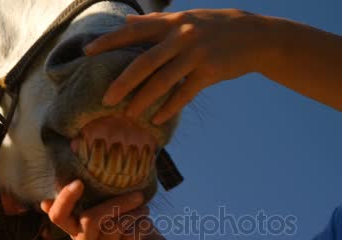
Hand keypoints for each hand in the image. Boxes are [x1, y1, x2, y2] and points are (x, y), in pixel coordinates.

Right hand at [41, 180, 177, 239]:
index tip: (79, 182)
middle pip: (89, 220)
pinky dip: (142, 225)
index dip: (64, 200)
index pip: (58, 217)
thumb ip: (98, 197)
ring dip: (135, 214)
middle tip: (139, 196)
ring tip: (144, 210)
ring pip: (114, 228)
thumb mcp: (115, 210)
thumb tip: (72, 176)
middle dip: (117, 203)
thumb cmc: (132, 225)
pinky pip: (130, 237)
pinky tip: (146, 225)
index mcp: (78, 230)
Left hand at [84, 9, 269, 124]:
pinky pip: (185, 93)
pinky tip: (157, 119)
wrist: (254, 36)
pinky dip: (170, 107)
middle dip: (123, 82)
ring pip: (163, 81)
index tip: (87, 53)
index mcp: (172, 22)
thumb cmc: (215, 27)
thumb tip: (128, 22)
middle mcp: (181, 36)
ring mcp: (196, 54)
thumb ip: (156, 22)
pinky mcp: (210, 72)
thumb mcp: (186, 18)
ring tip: (129, 114)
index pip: (134, 32)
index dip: (109, 42)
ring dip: (144, 100)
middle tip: (105, 99)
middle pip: (145, 61)